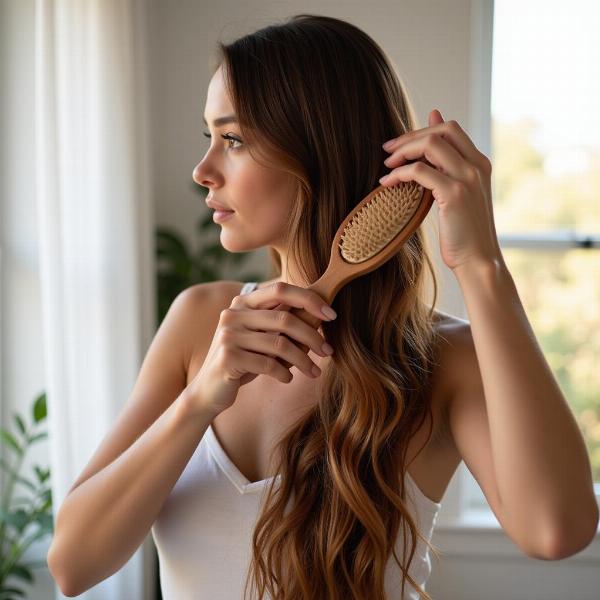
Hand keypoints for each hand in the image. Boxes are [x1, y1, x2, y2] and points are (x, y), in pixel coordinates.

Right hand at [187, 282, 335, 416]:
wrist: (210, 389)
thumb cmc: (245, 360)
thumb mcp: (264, 338)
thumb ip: (284, 323)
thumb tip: (322, 315)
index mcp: (244, 302)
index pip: (281, 289)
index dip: (309, 299)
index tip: (332, 314)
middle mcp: (233, 313)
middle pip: (285, 318)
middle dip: (312, 336)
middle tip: (328, 351)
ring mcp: (228, 335)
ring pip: (280, 344)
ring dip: (303, 360)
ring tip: (313, 372)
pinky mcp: (228, 358)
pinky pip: (268, 363)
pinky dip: (283, 373)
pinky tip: (287, 379)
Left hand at [380, 109, 502, 273]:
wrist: (478, 260)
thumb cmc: (464, 233)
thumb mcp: (457, 196)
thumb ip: (446, 172)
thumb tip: (430, 153)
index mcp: (479, 164)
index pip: (450, 129)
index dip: (422, 130)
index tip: (400, 144)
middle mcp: (476, 166)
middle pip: (441, 130)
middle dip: (409, 137)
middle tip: (387, 150)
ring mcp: (467, 178)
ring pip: (430, 144)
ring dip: (403, 151)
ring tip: (387, 166)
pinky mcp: (454, 194)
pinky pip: (419, 171)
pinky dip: (399, 173)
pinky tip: (387, 183)